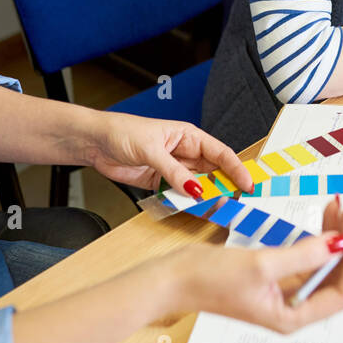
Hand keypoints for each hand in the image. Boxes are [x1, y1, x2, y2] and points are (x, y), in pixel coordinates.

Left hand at [76, 110, 253, 197]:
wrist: (95, 142)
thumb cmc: (122, 132)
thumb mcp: (152, 150)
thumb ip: (174, 172)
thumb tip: (196, 189)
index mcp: (189, 136)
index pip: (221, 153)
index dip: (237, 169)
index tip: (248, 185)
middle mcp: (185, 153)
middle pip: (212, 172)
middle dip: (224, 187)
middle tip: (234, 204)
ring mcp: (173, 169)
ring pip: (197, 186)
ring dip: (204, 198)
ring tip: (214, 211)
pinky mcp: (160, 182)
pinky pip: (179, 195)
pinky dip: (185, 204)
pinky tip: (190, 210)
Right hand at [175, 196, 342, 333]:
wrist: (174, 278)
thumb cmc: (208, 281)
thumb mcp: (261, 264)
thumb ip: (304, 254)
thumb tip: (339, 244)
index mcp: (292, 316)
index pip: (342, 292)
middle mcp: (293, 306)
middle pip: (337, 276)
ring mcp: (285, 290)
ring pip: (324, 263)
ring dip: (336, 234)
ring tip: (342, 206)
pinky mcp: (276, 274)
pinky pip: (307, 255)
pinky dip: (318, 235)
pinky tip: (325, 216)